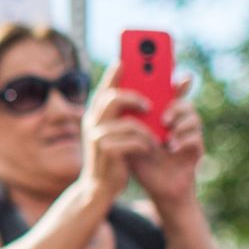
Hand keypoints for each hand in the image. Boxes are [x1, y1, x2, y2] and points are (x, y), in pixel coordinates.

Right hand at [79, 62, 157, 203]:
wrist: (100, 188)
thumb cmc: (114, 157)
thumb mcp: (119, 134)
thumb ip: (128, 115)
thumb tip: (148, 98)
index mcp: (97, 115)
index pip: (104, 88)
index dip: (113, 73)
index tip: (124, 60)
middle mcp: (93, 122)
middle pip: (112, 98)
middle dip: (134, 97)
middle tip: (150, 105)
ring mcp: (97, 137)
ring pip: (126, 122)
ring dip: (145, 129)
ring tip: (155, 136)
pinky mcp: (106, 152)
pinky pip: (132, 141)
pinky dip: (144, 144)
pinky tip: (149, 149)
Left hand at [129, 72, 205, 209]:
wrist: (155, 187)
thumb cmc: (140, 158)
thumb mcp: (130, 135)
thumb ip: (126, 115)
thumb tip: (113, 91)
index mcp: (163, 112)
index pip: (170, 89)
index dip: (174, 78)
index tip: (171, 69)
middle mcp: (179, 120)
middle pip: (183, 99)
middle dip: (176, 100)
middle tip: (162, 109)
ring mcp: (189, 133)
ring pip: (192, 116)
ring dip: (179, 121)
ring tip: (166, 128)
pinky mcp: (195, 149)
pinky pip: (195, 138)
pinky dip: (183, 140)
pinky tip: (172, 146)